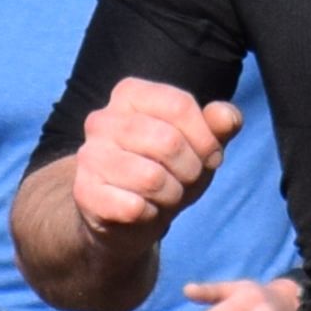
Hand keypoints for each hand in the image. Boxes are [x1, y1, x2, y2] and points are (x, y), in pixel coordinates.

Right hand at [68, 80, 235, 242]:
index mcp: (129, 94)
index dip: (206, 138)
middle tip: (186, 180)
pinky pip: (133, 207)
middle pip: (168, 141)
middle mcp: (102, 119)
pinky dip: (149, 215)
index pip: (180, 105)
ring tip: (165, 196)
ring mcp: (89, 156)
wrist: (125, 216)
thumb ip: (218, 125)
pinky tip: (142, 211)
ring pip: (151, 178)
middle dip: (191, 170)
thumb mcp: (199, 145)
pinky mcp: (84, 192)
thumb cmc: (167, 170)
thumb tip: (227, 118)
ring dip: (171, 195)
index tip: (210, 157)